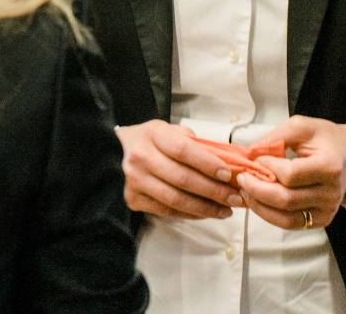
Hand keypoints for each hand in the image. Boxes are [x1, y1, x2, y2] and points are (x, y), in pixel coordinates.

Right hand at [115, 120, 246, 220]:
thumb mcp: (165, 130)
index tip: (228, 174)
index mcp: (152, 135)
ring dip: (206, 208)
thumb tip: (223, 158)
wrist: (110, 153)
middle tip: (235, 198)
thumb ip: (191, 142)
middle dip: (214, 191)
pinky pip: (168, 211)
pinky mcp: (134, 200)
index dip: (208, 164)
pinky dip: (190, 214)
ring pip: (177, 200)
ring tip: (225, 211)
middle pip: (183, 179)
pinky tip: (205, 213)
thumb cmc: (146, 141)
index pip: (184, 151)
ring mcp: (136, 181)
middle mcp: (141, 158)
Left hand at [233, 115, 345, 230]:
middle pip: (286, 200)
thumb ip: (275, 137)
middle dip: (256, 190)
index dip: (268, 167)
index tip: (256, 158)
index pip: (291, 175)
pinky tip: (259, 201)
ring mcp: (327, 210)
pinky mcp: (322, 220)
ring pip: (286, 218)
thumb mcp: (301, 126)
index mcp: (329, 167)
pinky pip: (291, 224)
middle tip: (241, 178)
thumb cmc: (325, 138)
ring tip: (245, 191)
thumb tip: (249, 153)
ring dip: (260, 206)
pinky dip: (270, 215)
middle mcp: (330, 193)